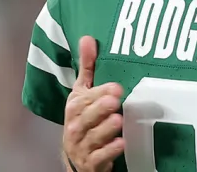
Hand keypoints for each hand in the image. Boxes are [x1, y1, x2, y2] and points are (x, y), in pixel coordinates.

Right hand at [62, 36, 124, 171]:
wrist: (78, 155)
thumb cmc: (83, 118)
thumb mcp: (83, 93)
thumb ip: (87, 68)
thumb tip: (88, 38)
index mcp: (75, 108)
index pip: (84, 100)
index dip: (99, 93)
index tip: (116, 87)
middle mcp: (76, 127)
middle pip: (86, 118)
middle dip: (100, 109)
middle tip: (116, 100)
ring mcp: (83, 145)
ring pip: (92, 138)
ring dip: (105, 129)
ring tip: (119, 120)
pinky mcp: (93, 162)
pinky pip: (100, 157)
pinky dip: (109, 151)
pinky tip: (122, 143)